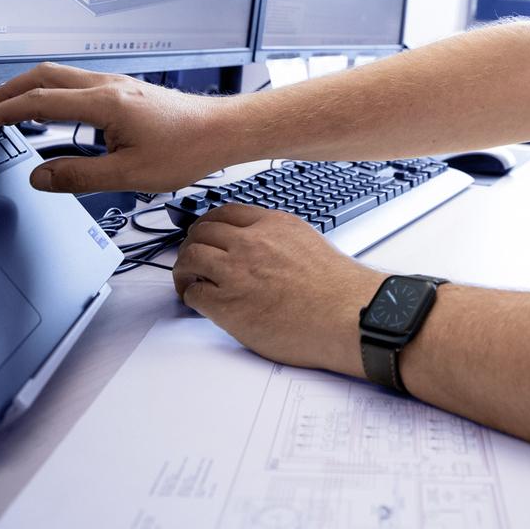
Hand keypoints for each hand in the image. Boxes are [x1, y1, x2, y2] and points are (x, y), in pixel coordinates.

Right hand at [0, 63, 237, 193]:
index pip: (37, 102)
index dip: (0, 114)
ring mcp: (116, 85)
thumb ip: (79, 177)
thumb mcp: (130, 175)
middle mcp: (107, 86)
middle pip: (42, 77)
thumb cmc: (186, 150)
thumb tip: (38, 177)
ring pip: (59, 76)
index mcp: (104, 103)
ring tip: (6, 112)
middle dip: (5, 93)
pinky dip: (50, 93)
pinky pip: (75, 84)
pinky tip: (49, 113)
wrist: (221, 131)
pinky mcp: (125, 91)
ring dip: (27, 90)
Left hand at [173, 204, 380, 374]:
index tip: (203, 233)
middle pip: (202, 232)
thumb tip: (262, 248)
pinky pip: (193, 292)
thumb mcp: (308, 243)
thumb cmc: (336, 289)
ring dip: (184, 270)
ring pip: (189, 257)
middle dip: (191, 245)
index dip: (208, 224)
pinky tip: (199, 302)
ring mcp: (236, 271)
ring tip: (188, 282)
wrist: (345, 315)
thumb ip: (278, 239)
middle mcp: (251, 242)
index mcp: (273, 225)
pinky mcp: (227, 303)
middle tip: (192, 260)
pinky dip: (190, 296)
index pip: (226, 213)